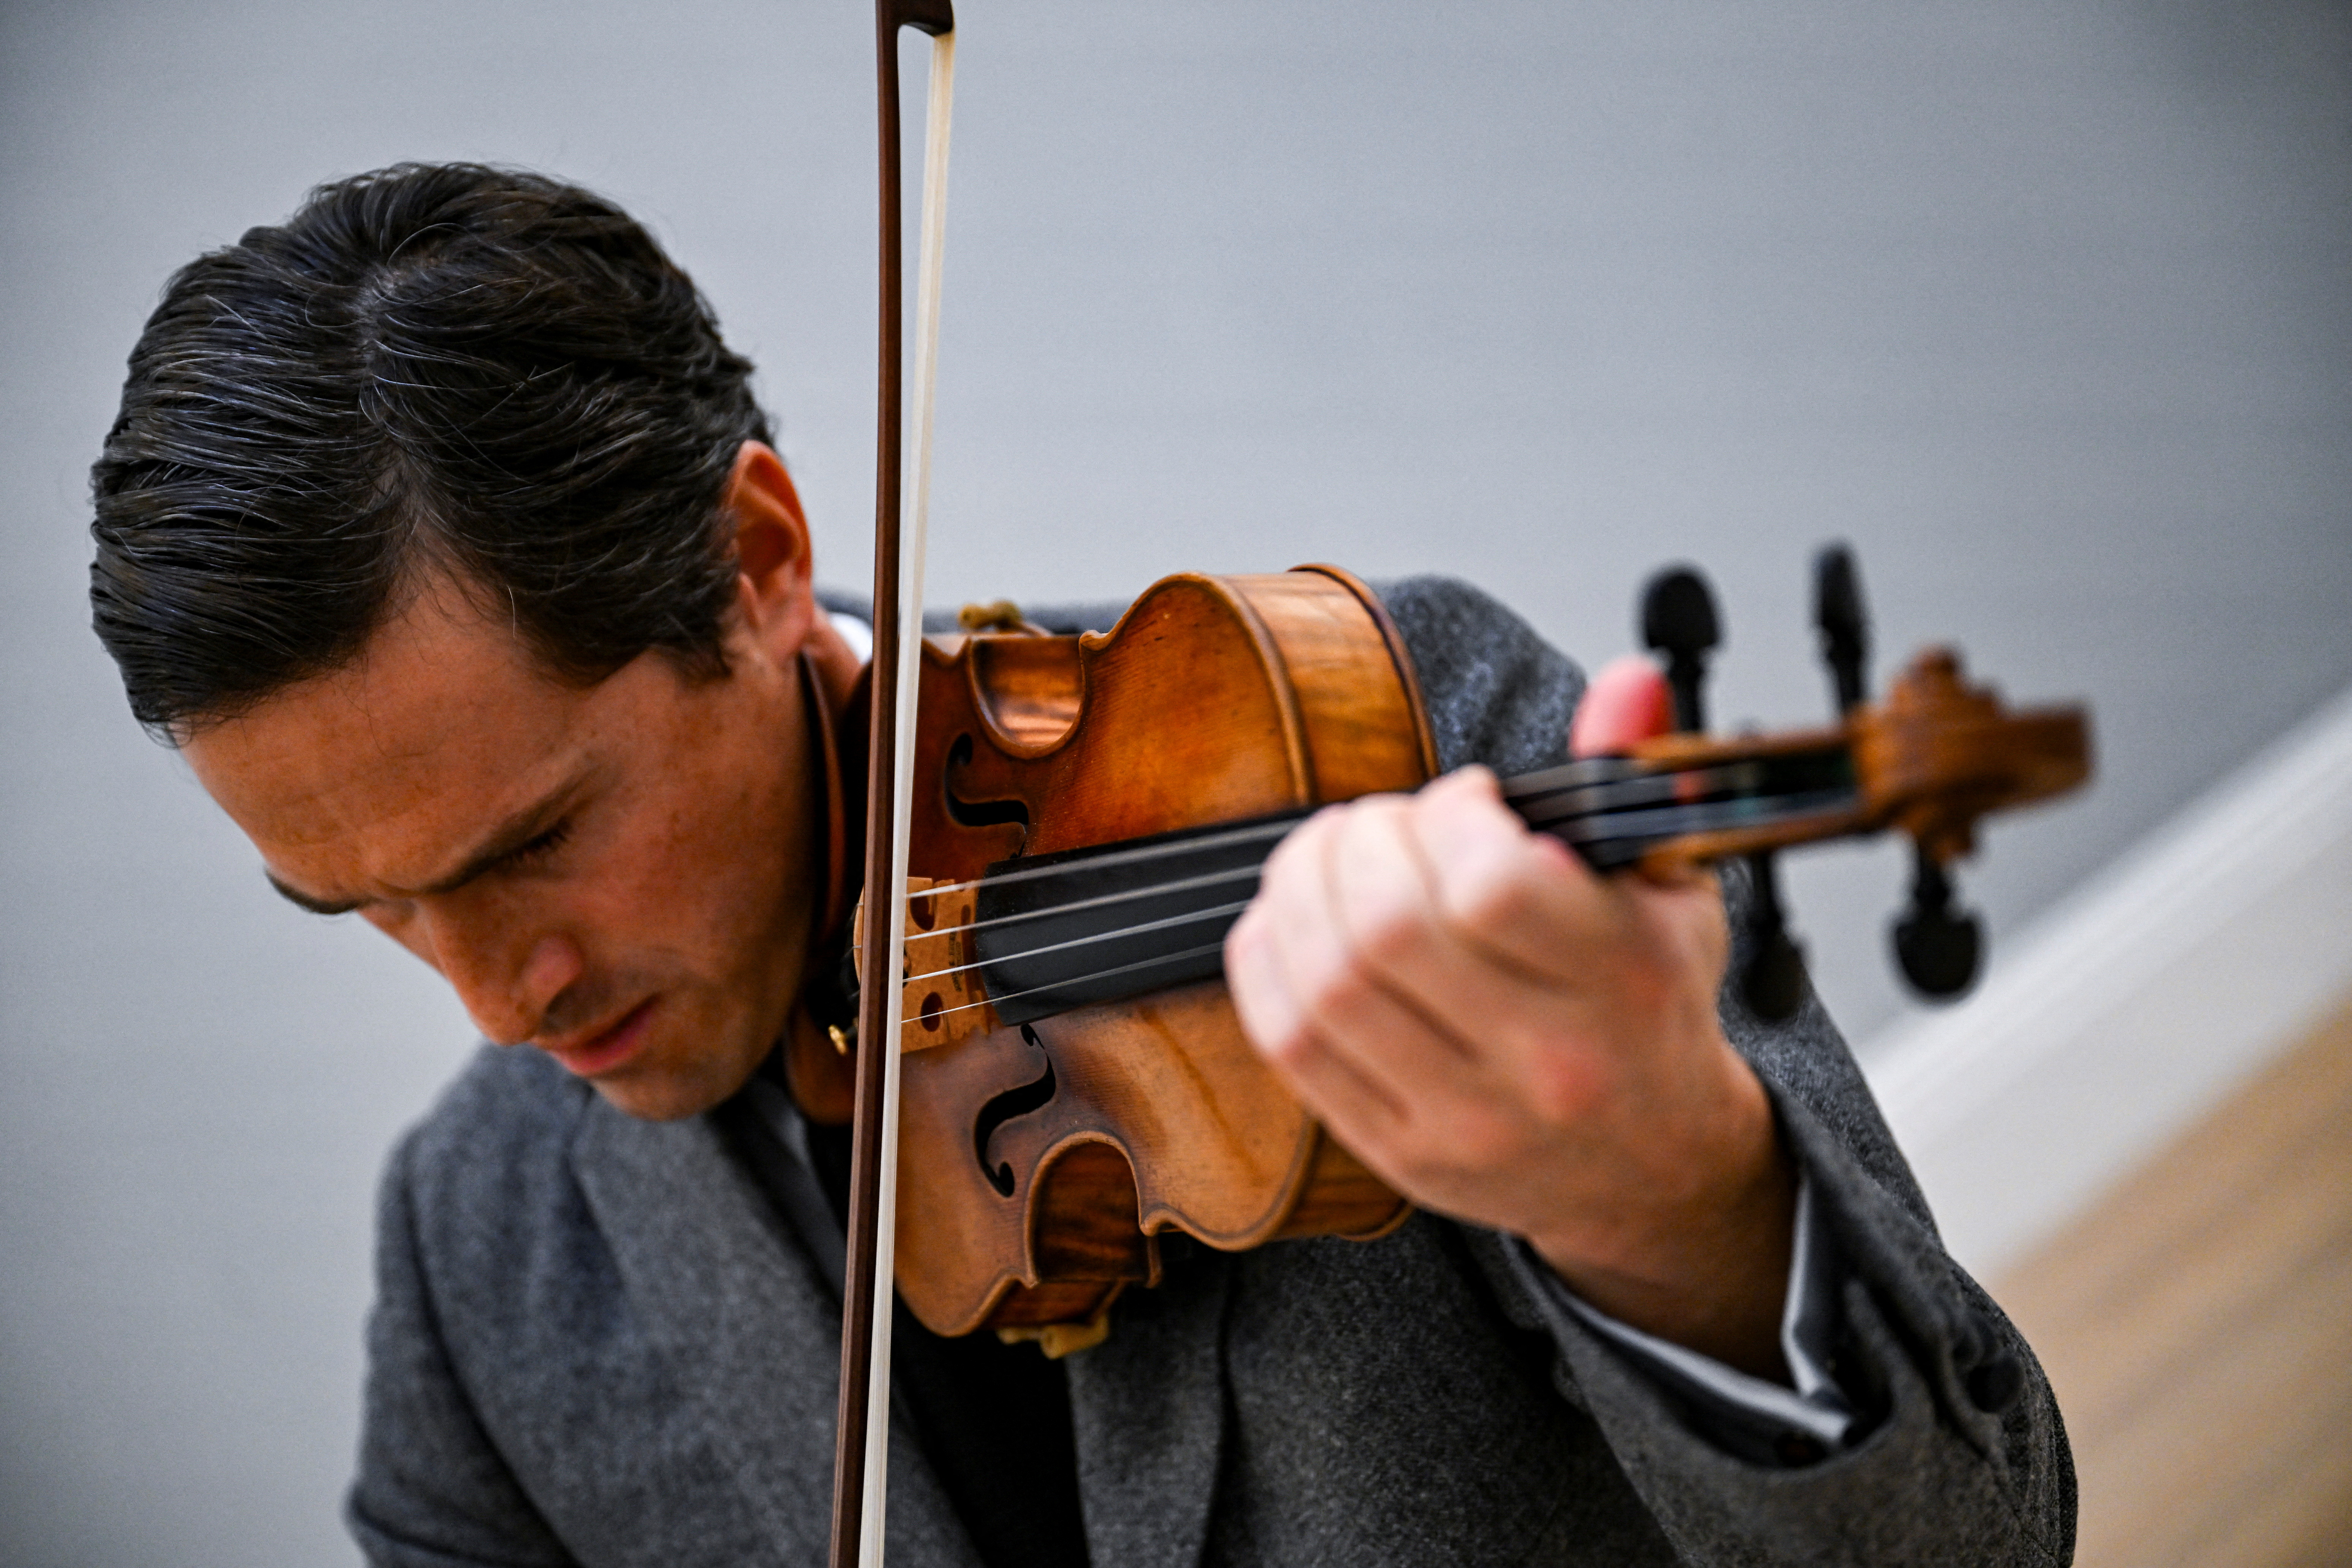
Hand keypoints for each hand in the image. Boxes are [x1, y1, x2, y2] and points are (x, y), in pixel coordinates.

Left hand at [1224, 656, 1795, 1378]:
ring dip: (1302, 890)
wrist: (1654, 1166)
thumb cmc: (1651, 1007)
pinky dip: (1267, 961)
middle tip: (1379, 824)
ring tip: (1333, 858)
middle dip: (1359, 842)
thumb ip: (1634, 776)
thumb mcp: (1671, 886)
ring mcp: (1461, 1119)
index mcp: (1620, 987)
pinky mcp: (1397, 1153)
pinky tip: (1294, 921)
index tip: (1464, 802)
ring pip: (1326, 983)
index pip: (1490, 886)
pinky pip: (1288, 1043)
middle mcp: (1542, 1064)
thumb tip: (1630, 683)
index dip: (1449, 816)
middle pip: (1387, 928)